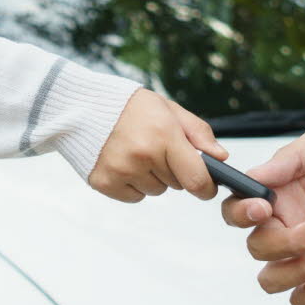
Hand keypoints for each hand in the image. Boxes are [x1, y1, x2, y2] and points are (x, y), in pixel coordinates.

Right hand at [89, 89, 227, 202]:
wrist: (84, 106)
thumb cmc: (131, 107)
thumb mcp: (169, 109)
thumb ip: (198, 132)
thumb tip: (221, 157)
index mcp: (164, 135)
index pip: (196, 179)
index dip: (206, 187)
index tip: (206, 186)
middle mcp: (143, 155)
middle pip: (176, 185)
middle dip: (173, 171)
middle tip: (156, 148)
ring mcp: (121, 171)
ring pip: (155, 191)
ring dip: (152, 178)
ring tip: (136, 153)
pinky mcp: (104, 183)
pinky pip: (134, 197)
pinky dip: (133, 185)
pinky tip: (123, 163)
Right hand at [221, 123, 304, 304]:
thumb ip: (289, 160)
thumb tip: (253, 176)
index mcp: (276, 193)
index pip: (236, 210)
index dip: (241, 214)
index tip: (264, 207)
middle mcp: (285, 224)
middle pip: (256, 247)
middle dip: (287, 242)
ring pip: (272, 279)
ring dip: (297, 269)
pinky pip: (303, 298)